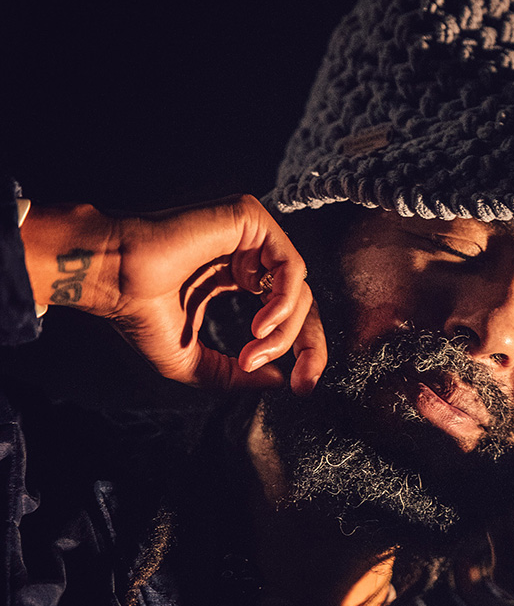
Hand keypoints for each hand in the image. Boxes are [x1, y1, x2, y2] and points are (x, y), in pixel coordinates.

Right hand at [21, 195, 326, 392]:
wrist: (112, 277)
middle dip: (309, 347)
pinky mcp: (250, 218)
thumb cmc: (140, 314)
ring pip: (298, 289)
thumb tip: (282, 381)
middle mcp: (247, 255)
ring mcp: (250, 235)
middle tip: (303, 384)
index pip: (285, 314)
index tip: (301, 387)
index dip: (302, 352)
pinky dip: (283, 303)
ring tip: (252, 354)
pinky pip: (291, 266)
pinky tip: (260, 326)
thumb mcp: (193, 362)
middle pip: (302, 303)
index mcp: (235, 279)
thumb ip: (237, 374)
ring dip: (284, 332)